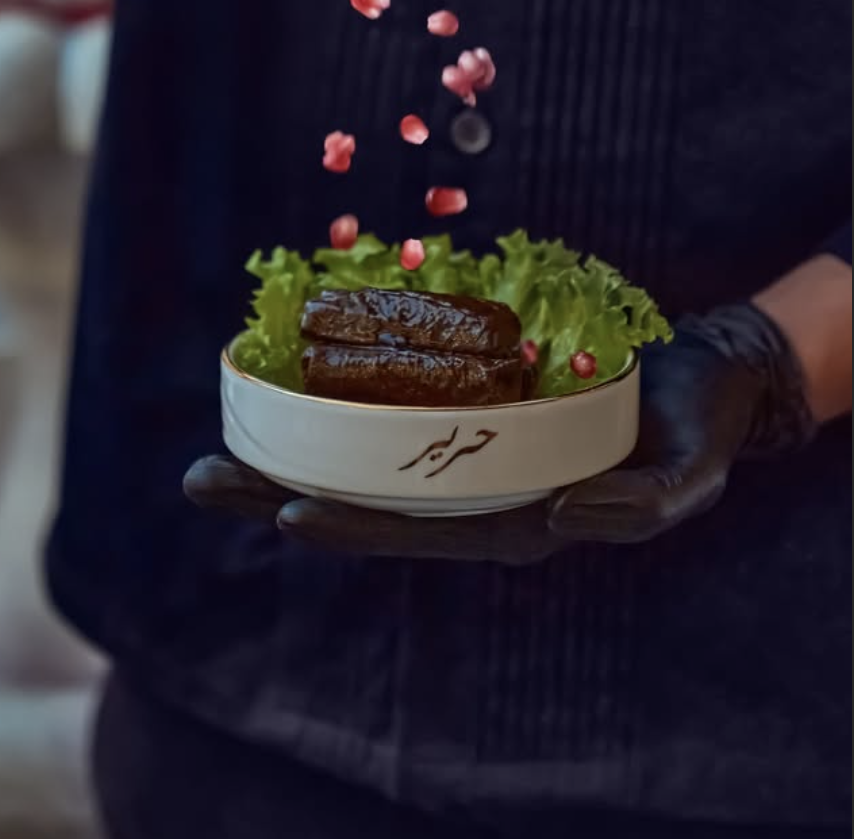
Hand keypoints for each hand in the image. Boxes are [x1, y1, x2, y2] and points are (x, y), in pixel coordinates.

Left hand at [184, 304, 816, 561]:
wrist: (705, 374)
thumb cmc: (694, 428)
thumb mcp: (685, 477)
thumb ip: (638, 506)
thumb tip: (566, 517)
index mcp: (518, 517)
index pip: (419, 532)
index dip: (352, 527)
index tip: (283, 518)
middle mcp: (476, 486)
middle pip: (366, 495)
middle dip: (279, 490)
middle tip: (200, 479)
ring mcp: (464, 442)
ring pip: (363, 451)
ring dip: (289, 444)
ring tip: (214, 436)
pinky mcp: (466, 396)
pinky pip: (391, 401)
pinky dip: (336, 393)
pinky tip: (282, 378)